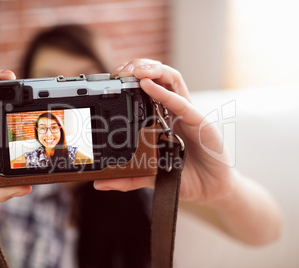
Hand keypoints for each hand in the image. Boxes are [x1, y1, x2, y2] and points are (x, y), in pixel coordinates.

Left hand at [94, 59, 234, 203]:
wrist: (210, 190)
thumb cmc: (183, 176)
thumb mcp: (150, 177)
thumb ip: (128, 178)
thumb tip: (100, 184)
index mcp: (161, 119)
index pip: (146, 89)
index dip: (130, 79)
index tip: (111, 79)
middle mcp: (174, 111)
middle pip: (158, 77)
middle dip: (138, 67)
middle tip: (119, 70)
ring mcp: (187, 114)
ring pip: (171, 80)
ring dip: (152, 69)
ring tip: (134, 70)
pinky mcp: (200, 122)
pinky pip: (181, 103)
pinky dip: (164, 93)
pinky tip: (148, 84)